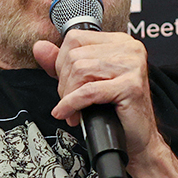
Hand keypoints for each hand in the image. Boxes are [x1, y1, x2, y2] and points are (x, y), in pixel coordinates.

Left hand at [32, 30, 161, 161]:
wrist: (137, 139)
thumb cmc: (116, 112)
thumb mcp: (85, 82)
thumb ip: (63, 63)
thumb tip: (40, 47)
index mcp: (119, 42)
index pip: (75, 38)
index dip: (61, 63)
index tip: (66, 84)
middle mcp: (129, 48)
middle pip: (75, 56)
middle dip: (65, 83)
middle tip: (69, 102)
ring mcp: (132, 65)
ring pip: (80, 71)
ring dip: (69, 96)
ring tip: (73, 111)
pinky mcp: (131, 85)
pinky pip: (88, 92)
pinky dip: (72, 104)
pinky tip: (70, 114)